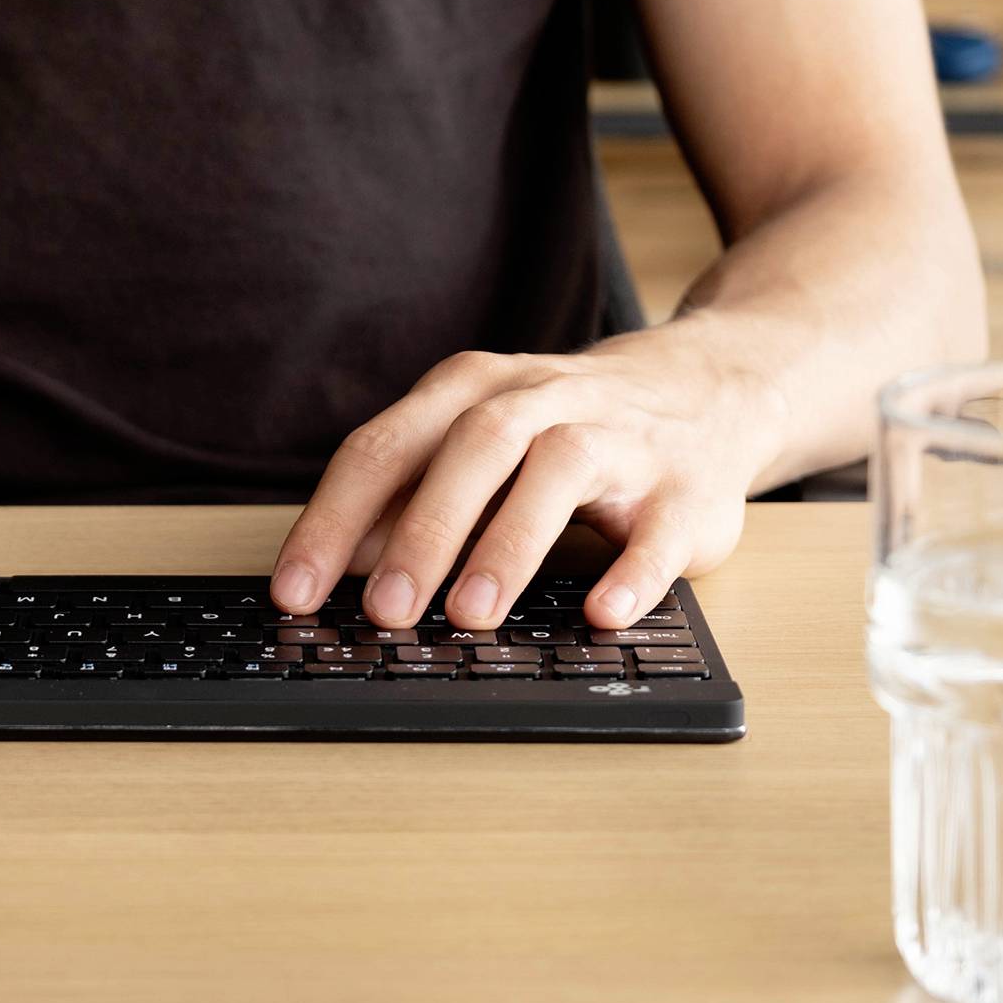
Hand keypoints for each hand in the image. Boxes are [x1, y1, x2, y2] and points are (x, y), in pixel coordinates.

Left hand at [270, 322, 784, 629]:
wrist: (707, 387)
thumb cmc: (568, 426)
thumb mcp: (481, 443)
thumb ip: (413, 495)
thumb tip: (338, 565)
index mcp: (477, 390)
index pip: (388, 447)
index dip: (334, 520)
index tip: (295, 591)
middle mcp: (545, 400)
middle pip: (473, 448)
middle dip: (423, 530)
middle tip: (384, 611)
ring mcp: (622, 437)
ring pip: (560, 471)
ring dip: (511, 544)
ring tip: (472, 614)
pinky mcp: (686, 487)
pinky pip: (660, 529)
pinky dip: (633, 571)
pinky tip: (603, 612)